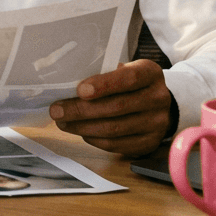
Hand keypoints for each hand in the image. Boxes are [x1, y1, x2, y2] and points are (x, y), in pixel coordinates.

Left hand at [49, 60, 174, 156]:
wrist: (158, 105)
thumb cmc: (131, 84)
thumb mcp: (124, 70)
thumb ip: (103, 74)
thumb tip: (67, 84)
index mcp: (150, 73)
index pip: (129, 78)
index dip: (104, 85)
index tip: (80, 90)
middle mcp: (158, 98)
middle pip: (117, 107)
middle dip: (81, 110)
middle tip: (57, 110)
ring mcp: (156, 123)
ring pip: (114, 129)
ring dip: (82, 127)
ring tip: (63, 122)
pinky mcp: (149, 143)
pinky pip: (116, 144)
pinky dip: (93, 139)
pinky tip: (80, 131)